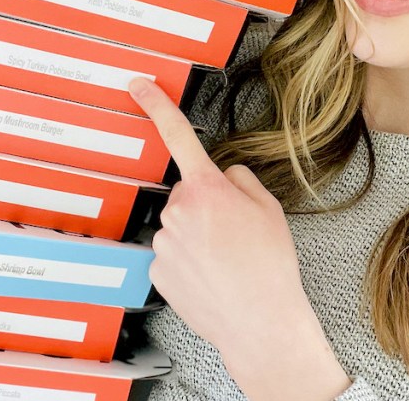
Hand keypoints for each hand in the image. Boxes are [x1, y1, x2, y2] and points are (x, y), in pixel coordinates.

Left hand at [129, 78, 350, 400]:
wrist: (260, 322)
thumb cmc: (270, 266)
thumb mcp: (270, 209)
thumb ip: (241, 180)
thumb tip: (224, 177)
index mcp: (207, 189)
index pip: (177, 135)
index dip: (156, 104)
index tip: (138, 85)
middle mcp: (178, 211)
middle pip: (188, 193)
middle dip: (207, 205)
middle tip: (236, 233)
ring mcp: (163, 243)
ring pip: (180, 226)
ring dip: (198, 236)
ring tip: (228, 262)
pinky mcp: (157, 271)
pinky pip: (172, 254)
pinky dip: (190, 262)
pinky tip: (212, 277)